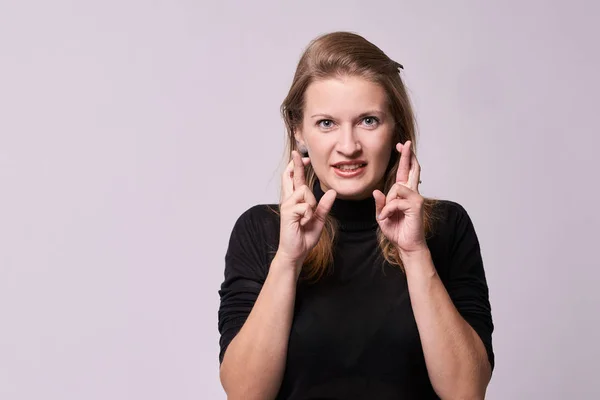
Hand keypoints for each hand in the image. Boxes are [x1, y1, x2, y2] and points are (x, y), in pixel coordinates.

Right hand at [277, 151, 336, 271]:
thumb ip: (324, 205)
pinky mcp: (287, 212)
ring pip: (305, 191)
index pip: (295, 179)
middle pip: (289, 176)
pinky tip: (303, 223)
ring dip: (311, 205)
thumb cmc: (304, 236)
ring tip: (306, 218)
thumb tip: (332, 192)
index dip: (298, 167)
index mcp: (296, 200)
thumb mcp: (319, 219)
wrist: (296, 252)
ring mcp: (287, 205)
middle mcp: (289, 200)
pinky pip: (305, 206)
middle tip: (296, 153)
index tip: (303, 157)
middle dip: (295, 164)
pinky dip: (308, 215)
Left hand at [373, 141, 426, 256]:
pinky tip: (387, 218)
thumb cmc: (397, 230)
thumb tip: (377, 191)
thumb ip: (380, 203)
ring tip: (387, 215)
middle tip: (406, 143)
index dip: (404, 158)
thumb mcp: (382, 215)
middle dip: (407, 156)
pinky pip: (396, 200)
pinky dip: (388, 210)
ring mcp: (416, 198)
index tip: (401, 146)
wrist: (406, 245)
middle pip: (412, 169)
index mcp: (404, 194)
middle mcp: (412, 193)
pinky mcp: (416, 205)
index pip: (405, 172)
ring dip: (387, 203)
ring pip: (397, 187)